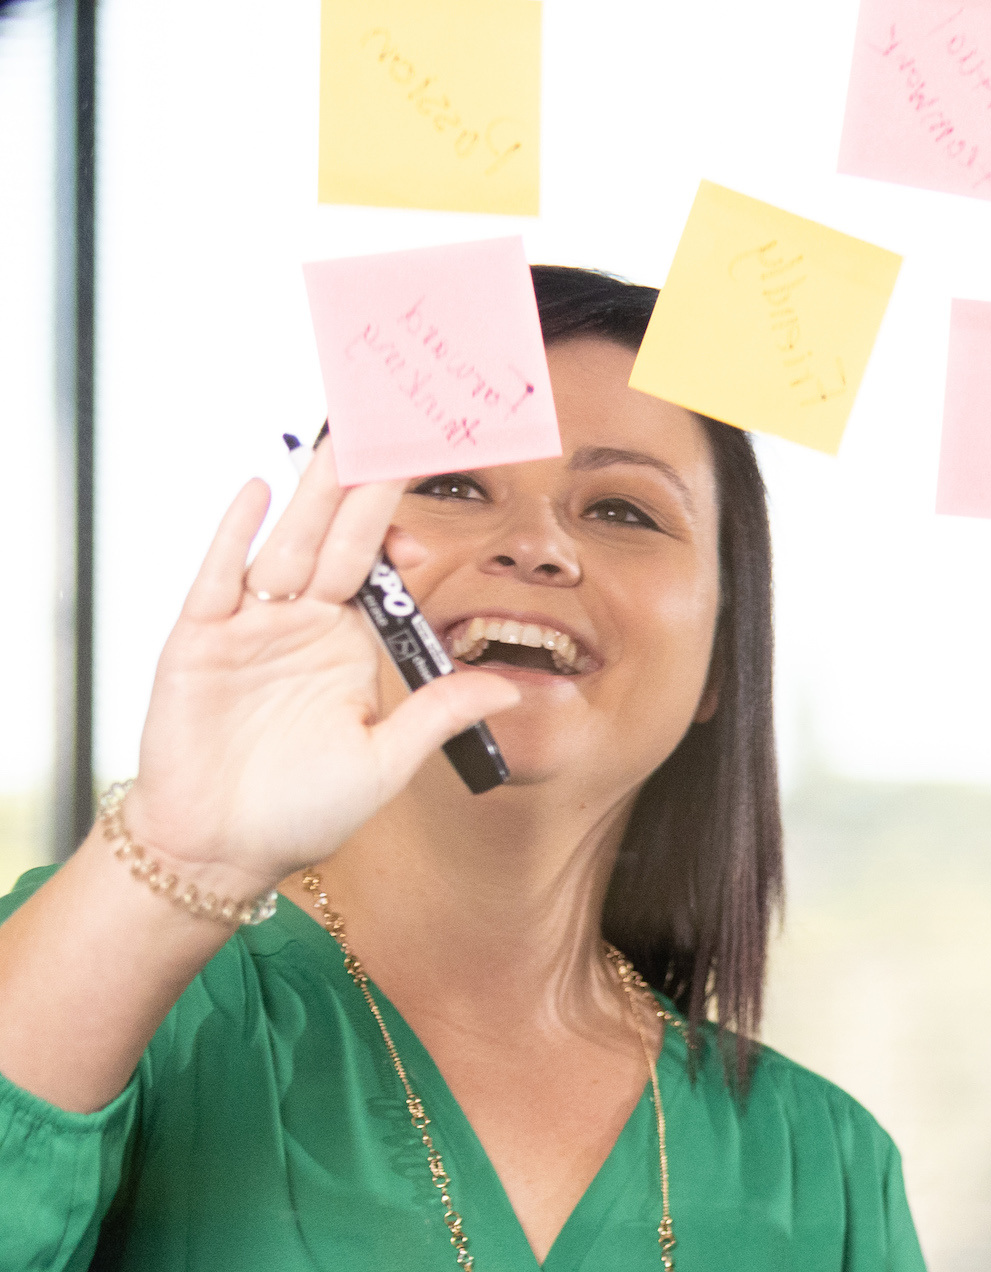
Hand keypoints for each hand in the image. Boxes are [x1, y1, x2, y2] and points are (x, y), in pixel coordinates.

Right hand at [127, 453, 519, 889]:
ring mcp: (249, 629)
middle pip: (336, 541)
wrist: (218, 849)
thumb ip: (437, 714)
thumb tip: (510, 685)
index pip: (383, 570)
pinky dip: (236, 536)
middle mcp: (303, 628)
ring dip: (310, 495)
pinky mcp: (199, 642)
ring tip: (339, 439)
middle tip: (388, 422)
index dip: (405, 524)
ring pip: (285, 546)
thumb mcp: (385, 763)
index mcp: (352, 649)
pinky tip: (256, 492)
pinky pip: (219, 578)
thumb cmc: (297, 813)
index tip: (430, 473)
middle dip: (361, 486)